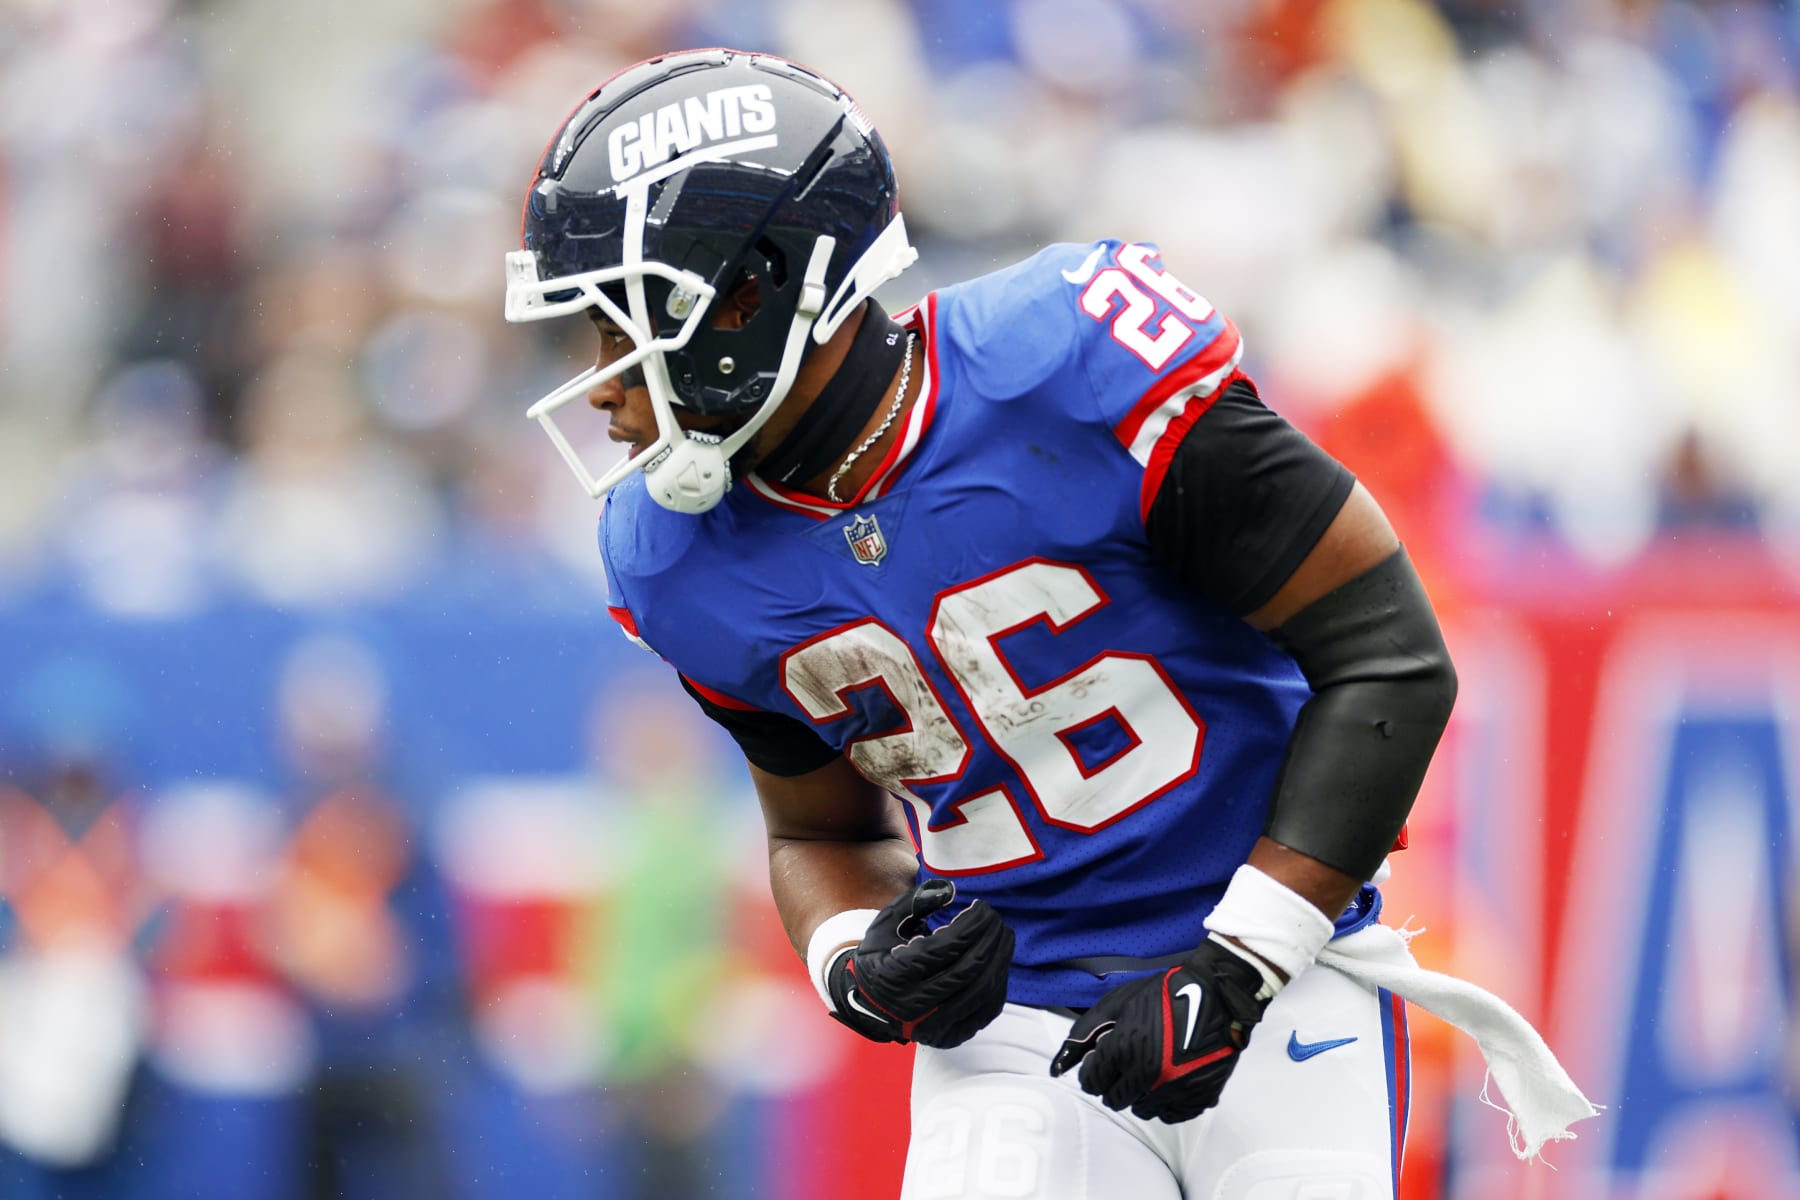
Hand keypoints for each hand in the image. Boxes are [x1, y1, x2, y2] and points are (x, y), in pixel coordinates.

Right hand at [826, 879, 1013, 1047]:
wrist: (869, 1004)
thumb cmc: (880, 956)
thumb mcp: (887, 924)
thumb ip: (916, 902)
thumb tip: (950, 889)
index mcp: (894, 975)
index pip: (945, 947)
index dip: (971, 924)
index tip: (982, 907)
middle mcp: (913, 1005)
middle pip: (968, 969)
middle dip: (989, 938)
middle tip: (995, 918)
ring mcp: (932, 1026)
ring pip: (981, 992)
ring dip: (1000, 960)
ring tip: (1004, 936)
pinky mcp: (949, 1037)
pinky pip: (986, 1011)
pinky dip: (999, 985)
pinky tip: (1001, 963)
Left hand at [1049, 935, 1272, 1122]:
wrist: (1217, 995)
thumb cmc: (1164, 994)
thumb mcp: (1117, 1004)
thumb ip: (1084, 1033)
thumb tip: (1057, 1066)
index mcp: (1124, 1049)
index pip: (1091, 1082)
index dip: (1093, 1070)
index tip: (1101, 1060)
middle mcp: (1147, 1075)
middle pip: (1114, 1100)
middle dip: (1113, 1082)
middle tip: (1125, 1064)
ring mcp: (1175, 1089)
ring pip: (1142, 1110)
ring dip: (1139, 1093)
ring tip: (1149, 1068)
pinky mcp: (1198, 1097)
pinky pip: (1170, 1114)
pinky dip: (1166, 1102)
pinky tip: (1169, 1080)